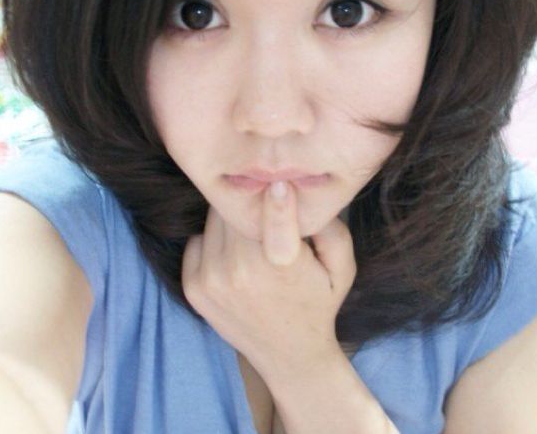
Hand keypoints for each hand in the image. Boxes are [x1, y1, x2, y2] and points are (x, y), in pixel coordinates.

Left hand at [181, 181, 356, 379]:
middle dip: (250, 203)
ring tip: (251, 236)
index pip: (273, 220)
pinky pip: (198, 239)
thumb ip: (330, 228)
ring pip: (214, 220)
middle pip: (236, 208)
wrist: (289, 355)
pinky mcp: (193, 287)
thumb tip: (297, 191)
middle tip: (262, 205)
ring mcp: (211, 280)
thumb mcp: (342, 267)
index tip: (277, 181)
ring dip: (231, 220)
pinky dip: (213, 240)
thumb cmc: (319, 302)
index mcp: (282, 265)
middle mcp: (241, 271)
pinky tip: (233, 256)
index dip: (274, 195)